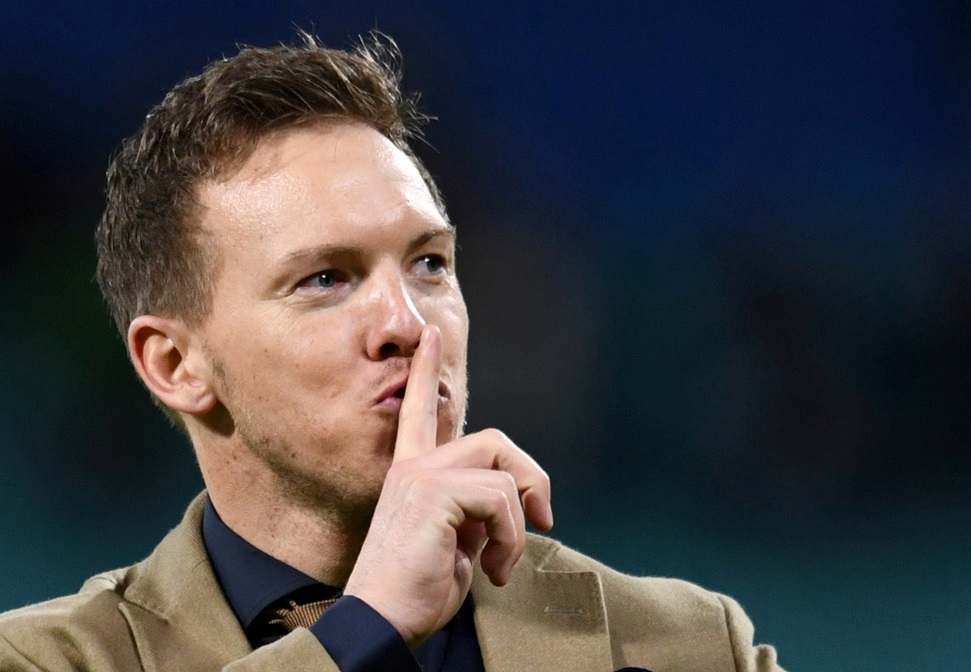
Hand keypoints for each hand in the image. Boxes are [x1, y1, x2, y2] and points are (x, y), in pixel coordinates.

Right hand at [343, 325, 552, 644]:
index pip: (420, 413)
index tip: (430, 336)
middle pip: (493, 439)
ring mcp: (420, 476)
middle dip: (531, 476)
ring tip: (502, 562)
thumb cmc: (416, 590)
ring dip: (518, 523)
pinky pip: (500, 498)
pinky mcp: (432, 493)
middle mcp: (413, 467)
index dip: (425, 373)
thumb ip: (475, 511)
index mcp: (413, 475)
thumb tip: (512, 501)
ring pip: (502, 470)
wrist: (383, 622)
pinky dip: (510, 537)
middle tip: (542, 518)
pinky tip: (493, 569)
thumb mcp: (456, 544)